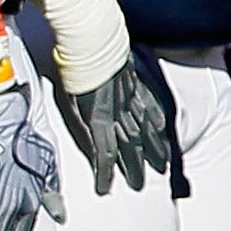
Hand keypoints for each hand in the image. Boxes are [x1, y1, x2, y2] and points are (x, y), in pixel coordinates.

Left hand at [51, 43, 176, 198]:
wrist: (90, 41)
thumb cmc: (74, 68)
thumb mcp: (69, 98)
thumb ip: (82, 119)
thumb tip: (92, 137)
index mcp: (99, 117)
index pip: (105, 152)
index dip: (105, 172)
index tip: (104, 189)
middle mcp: (119, 112)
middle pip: (130, 145)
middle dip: (135, 168)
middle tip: (140, 185)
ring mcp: (131, 99)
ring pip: (144, 130)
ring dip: (152, 151)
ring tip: (160, 166)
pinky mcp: (135, 87)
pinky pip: (150, 107)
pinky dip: (157, 121)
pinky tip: (161, 130)